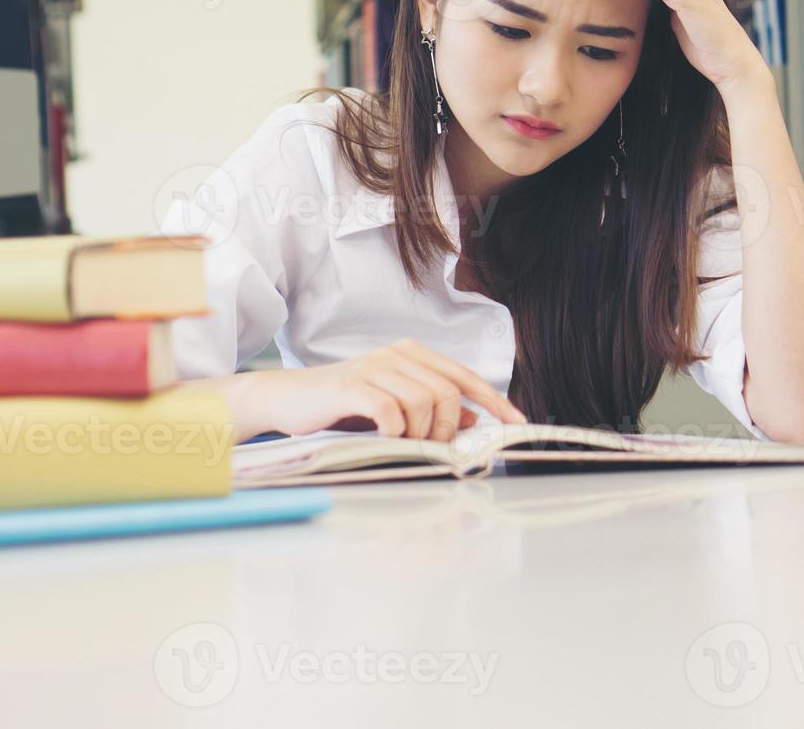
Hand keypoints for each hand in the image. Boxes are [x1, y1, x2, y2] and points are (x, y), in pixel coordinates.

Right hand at [216, 339, 526, 443]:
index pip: (464, 376)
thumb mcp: (394, 407)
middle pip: (448, 391)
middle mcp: (397, 355)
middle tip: (436, 449)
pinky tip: (387, 440)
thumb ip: (432, 410)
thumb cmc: (342, 406)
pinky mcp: (352, 385)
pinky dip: (396, 432)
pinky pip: (391, 411)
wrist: (288, 400)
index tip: (516, 423)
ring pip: (424, 401)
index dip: (494, 400)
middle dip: (450, 426)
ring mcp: (374, 367)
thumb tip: (474, 420)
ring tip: (408, 446)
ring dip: (423, 432)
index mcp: (411, 355)